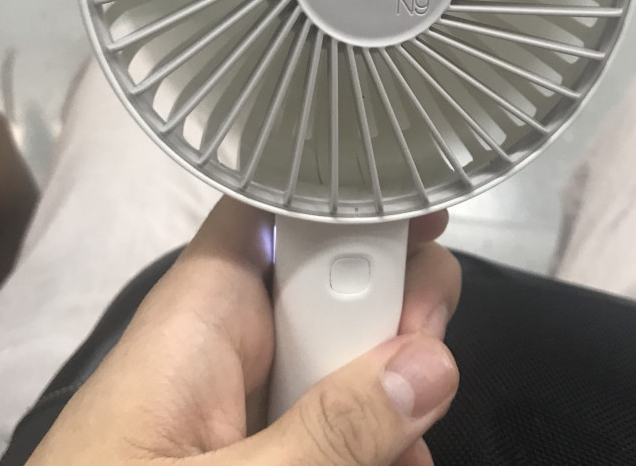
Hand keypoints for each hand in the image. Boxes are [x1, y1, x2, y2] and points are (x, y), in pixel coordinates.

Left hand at [27, 197, 460, 465]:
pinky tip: (400, 457)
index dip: (346, 196)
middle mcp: (230, 335)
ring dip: (394, 376)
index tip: (422, 216)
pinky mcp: (261, 437)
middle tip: (428, 348)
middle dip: (391, 299)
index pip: (270, 206)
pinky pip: (332, 408)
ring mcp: (251, 390)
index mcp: (202, 310)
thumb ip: (326, 429)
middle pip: (328, 274)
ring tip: (417, 432)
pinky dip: (374, 429)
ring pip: (342, 345)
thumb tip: (434, 365)